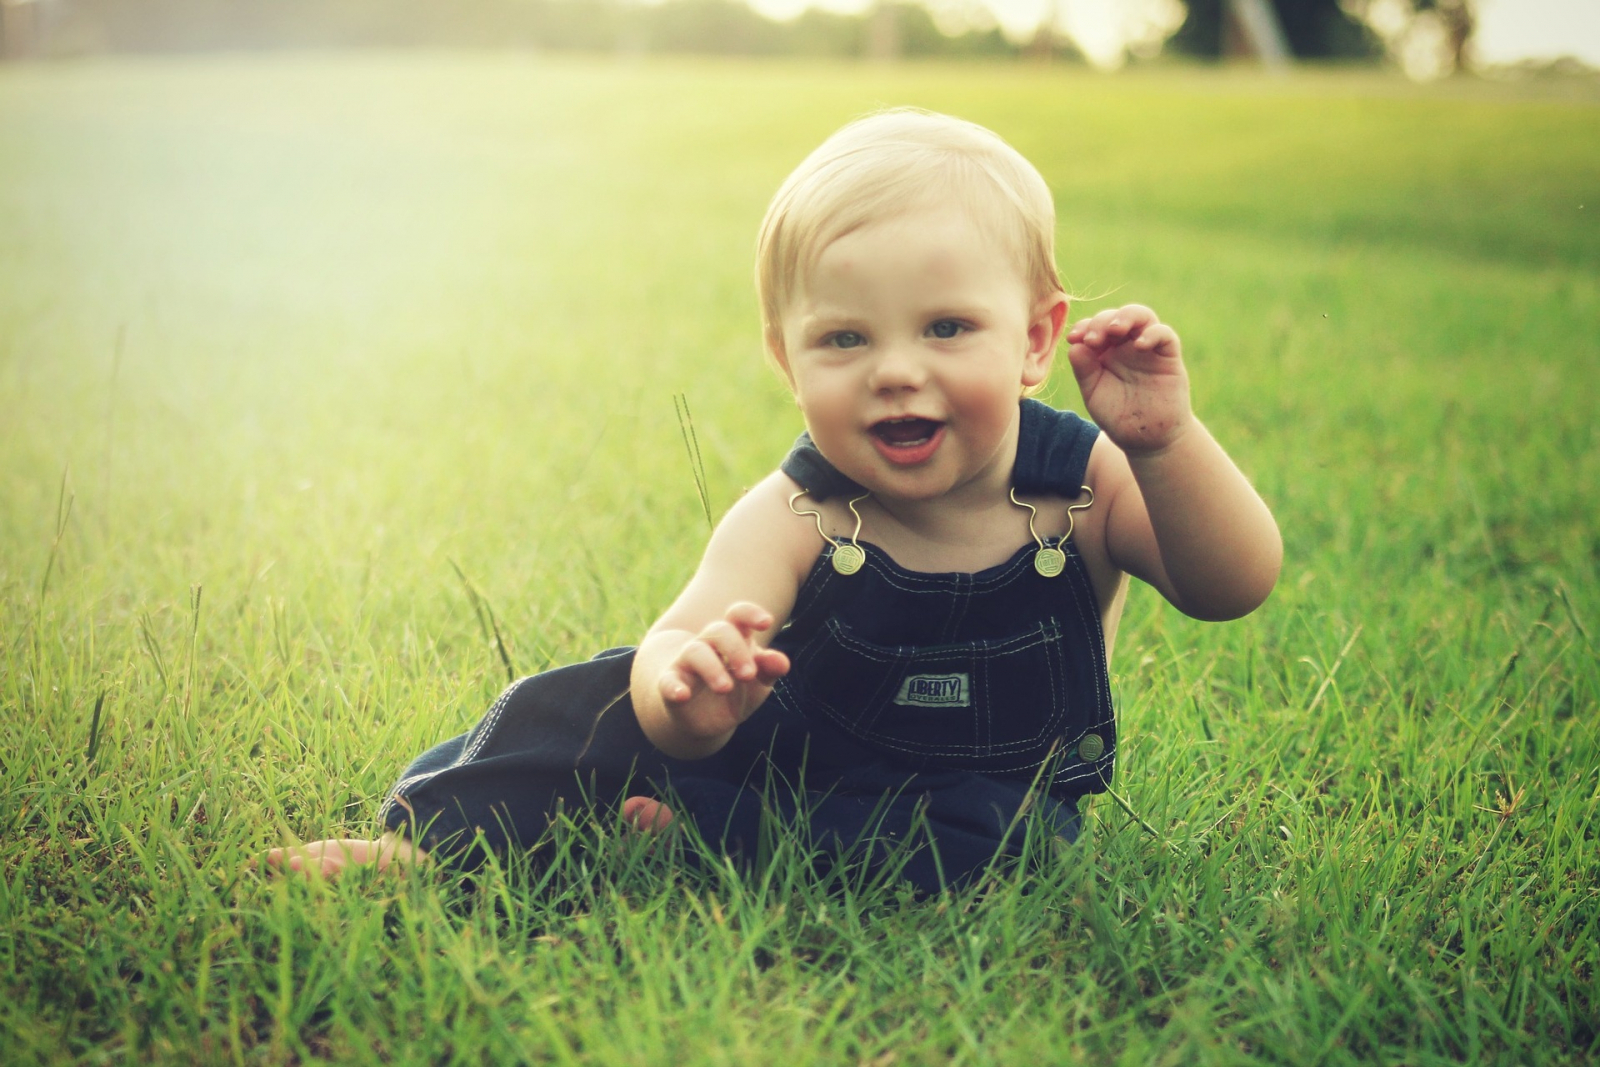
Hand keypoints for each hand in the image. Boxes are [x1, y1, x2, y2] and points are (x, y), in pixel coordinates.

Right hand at [656, 602, 789, 740]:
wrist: (702, 718)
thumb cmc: (735, 690)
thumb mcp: (758, 683)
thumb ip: (769, 670)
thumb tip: (783, 662)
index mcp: (733, 639)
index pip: (737, 615)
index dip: (750, 614)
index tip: (766, 623)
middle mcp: (708, 645)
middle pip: (719, 631)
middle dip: (736, 650)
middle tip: (749, 674)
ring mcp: (687, 663)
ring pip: (695, 651)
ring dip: (712, 668)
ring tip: (726, 688)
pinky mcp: (671, 685)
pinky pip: (667, 681)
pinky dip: (673, 686)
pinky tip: (682, 694)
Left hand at [1065, 305, 1192, 455]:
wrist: (1147, 440)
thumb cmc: (1119, 416)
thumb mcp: (1094, 394)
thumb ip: (1084, 371)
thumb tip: (1074, 346)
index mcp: (1105, 352)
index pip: (1094, 327)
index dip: (1083, 326)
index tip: (1073, 338)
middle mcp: (1126, 346)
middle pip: (1116, 317)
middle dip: (1101, 322)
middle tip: (1092, 339)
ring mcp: (1148, 349)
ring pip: (1142, 316)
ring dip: (1127, 316)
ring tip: (1115, 330)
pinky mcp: (1169, 357)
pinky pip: (1165, 335)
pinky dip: (1153, 334)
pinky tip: (1139, 345)